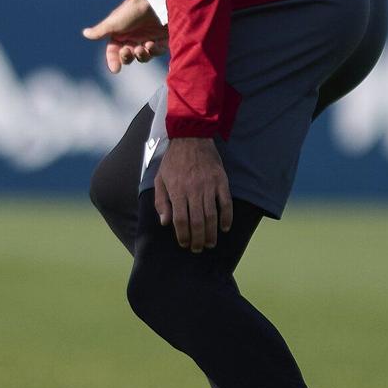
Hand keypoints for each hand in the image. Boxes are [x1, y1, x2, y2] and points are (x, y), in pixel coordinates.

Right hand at [82, 0, 167, 72]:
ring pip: (143, 56)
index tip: (115, 69)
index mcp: (120, 34)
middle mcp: (133, 38)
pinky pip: (158, 51)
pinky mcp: (162, 39)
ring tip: (142, 48)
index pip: (114, 51)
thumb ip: (100, 31)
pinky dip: (154, 51)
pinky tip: (151, 44)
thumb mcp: (113, 22)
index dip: (113, 60)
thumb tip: (85, 33)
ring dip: (141, 56)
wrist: (153, 0)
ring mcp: (148, 38)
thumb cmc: (131, 10)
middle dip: (127, 57)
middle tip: (129, 51)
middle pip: (128, 56)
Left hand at [152, 137, 231, 251]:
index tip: (184, 244)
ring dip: (211, 233)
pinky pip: (226, 203)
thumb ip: (161, 201)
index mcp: (177, 190)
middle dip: (198, 239)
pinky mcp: (221, 181)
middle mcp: (193, 190)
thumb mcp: (160, 179)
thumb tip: (165, 223)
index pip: (180, 219)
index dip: (183, 235)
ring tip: (210, 244)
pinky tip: (224, 228)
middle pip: (197, 221)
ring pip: (211, 215)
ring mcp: (209, 186)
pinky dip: (227, 217)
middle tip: (198, 249)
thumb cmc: (173, 161)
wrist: (191, 138)